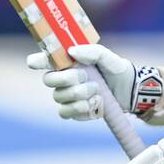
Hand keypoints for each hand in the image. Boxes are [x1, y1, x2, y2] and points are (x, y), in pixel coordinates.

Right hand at [27, 43, 163, 119]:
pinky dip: (83, 108)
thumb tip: (72, 52)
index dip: (36, 61)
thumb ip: (91, 51)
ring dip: (80, 94)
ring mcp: (66, 96)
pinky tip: (96, 102)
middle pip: (48, 80)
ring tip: (97, 89)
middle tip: (86, 76)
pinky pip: (67, 112)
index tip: (34, 63)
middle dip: (67, 79)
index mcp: (67, 62)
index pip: (45, 60)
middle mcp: (62, 78)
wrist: (128, 91)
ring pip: (59, 98)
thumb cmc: (115, 69)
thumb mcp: (107, 56)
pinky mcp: (73, 111)